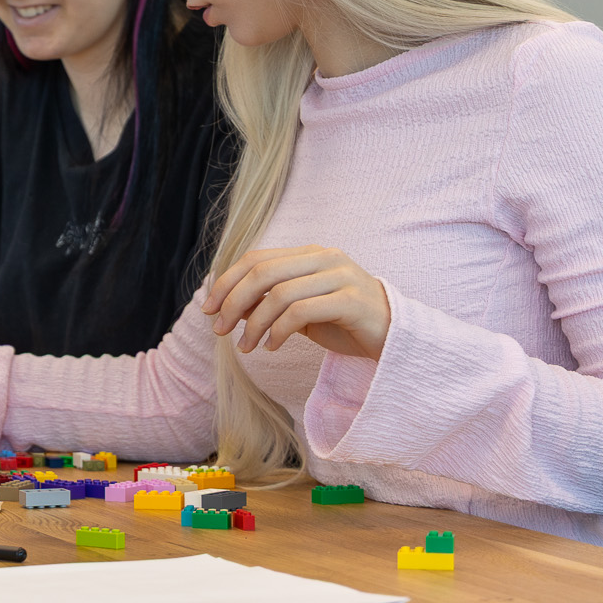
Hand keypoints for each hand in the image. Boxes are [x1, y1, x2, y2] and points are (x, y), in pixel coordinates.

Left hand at [204, 245, 389, 358]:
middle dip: (233, 302)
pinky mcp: (352, 300)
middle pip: (262, 273)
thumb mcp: (299, 311)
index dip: (226, 281)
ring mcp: (341, 276)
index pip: (256, 258)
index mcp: (309, 254)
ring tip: (247, 347)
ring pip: (280, 294)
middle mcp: (325, 258)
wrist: (395, 338)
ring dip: (254, 324)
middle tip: (219, 329)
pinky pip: (302, 312)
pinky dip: (278, 332)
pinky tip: (272, 347)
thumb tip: (224, 308)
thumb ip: (268, 303)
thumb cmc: (343, 323)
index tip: (207, 309)